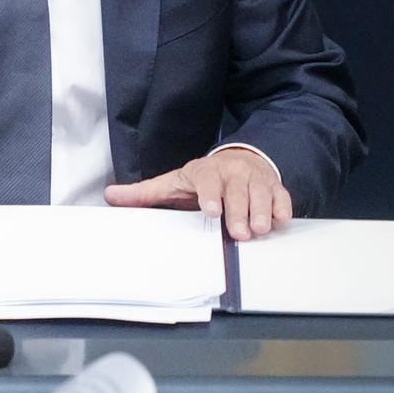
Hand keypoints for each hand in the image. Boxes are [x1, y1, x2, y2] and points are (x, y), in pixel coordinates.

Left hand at [103, 148, 289, 240]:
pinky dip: (282, 208)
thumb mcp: (173, 183)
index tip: (212, 211)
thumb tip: (110, 196)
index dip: (210, 195)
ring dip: (262, 212)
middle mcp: (232, 173)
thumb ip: (144, 193)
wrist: (239, 160)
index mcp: (205, 172)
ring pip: (261, 194)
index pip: (207, 181)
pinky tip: (280, 220)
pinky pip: (282, 196)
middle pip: (237, 191)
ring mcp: (255, 179)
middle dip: (239, 212)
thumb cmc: (202, 179)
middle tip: (240, 232)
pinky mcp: (275, 187)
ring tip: (260, 230)